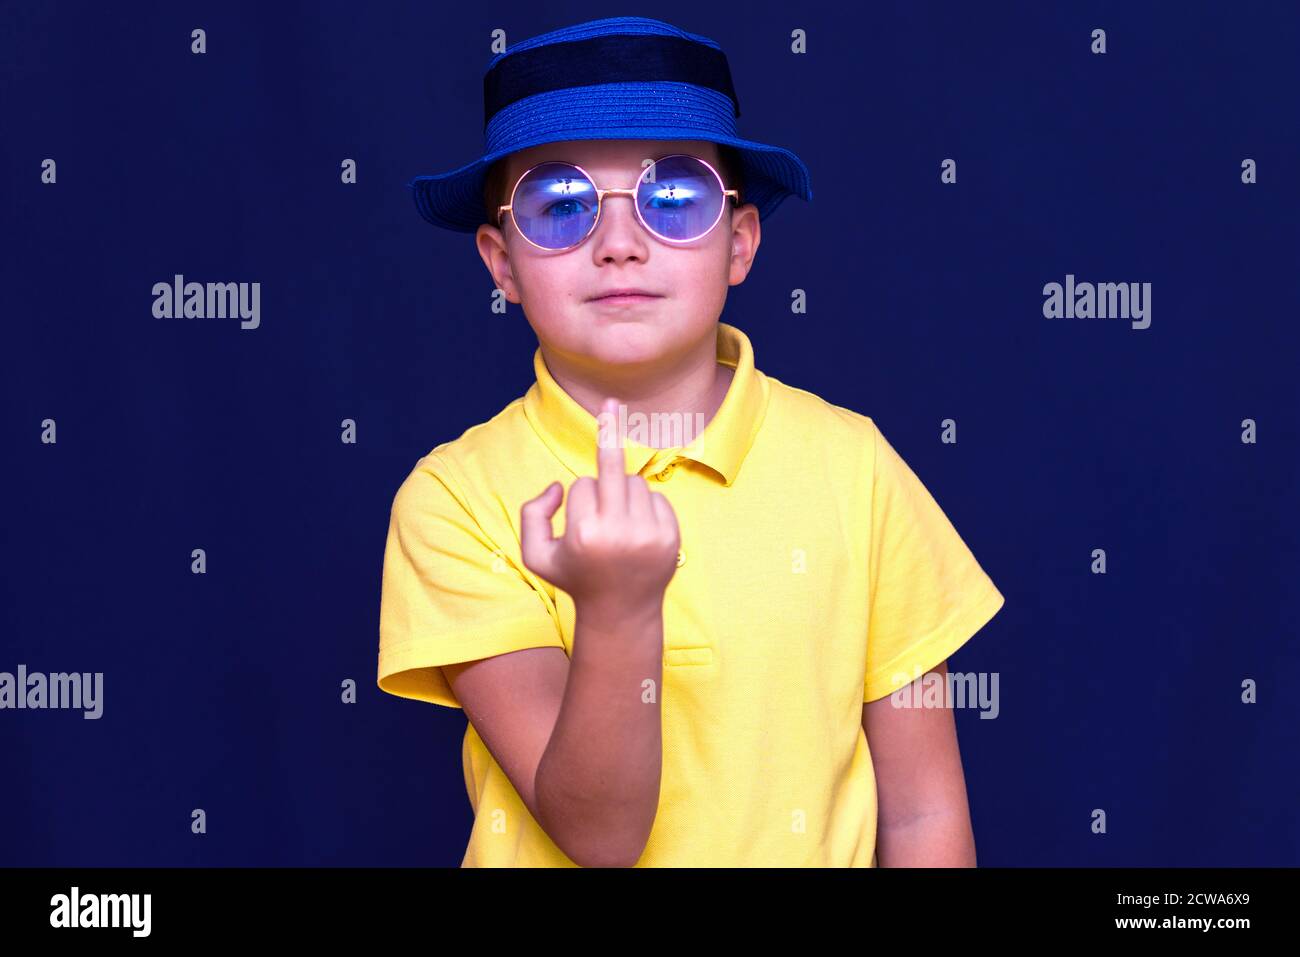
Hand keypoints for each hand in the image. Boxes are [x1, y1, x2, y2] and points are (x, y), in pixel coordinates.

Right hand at [521, 397, 680, 612]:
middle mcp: (617, 532)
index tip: (578, 528)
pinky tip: (638, 534)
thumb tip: (560, 486)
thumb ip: (531, 515)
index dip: (577, 501)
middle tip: (610, 401)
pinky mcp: (671, 537)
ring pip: (633, 483)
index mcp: (584, 534)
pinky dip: (645, 507)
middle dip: (609, 432)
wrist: (621, 613)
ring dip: (622, 494)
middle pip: (612, 467)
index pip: (581, 485)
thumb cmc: (575, 579)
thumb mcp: (536, 556)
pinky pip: (655, 497)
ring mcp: (648, 534)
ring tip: (619, 529)